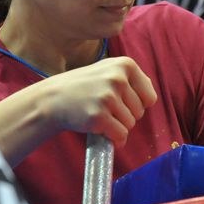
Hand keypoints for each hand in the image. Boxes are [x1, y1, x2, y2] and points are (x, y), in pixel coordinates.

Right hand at [38, 56, 156, 145]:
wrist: (52, 98)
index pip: (150, 97)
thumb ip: (131, 79)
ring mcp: (108, 97)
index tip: (120, 102)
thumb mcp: (108, 70)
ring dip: (117, 126)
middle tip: (104, 109)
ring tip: (98, 114)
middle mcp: (118, 78)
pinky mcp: (98, 116)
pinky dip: (114, 138)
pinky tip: (100, 130)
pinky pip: (120, 135)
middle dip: (125, 116)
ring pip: (130, 124)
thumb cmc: (84, 86)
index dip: (137, 105)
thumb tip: (152, 97)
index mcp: (125, 65)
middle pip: (140, 112)